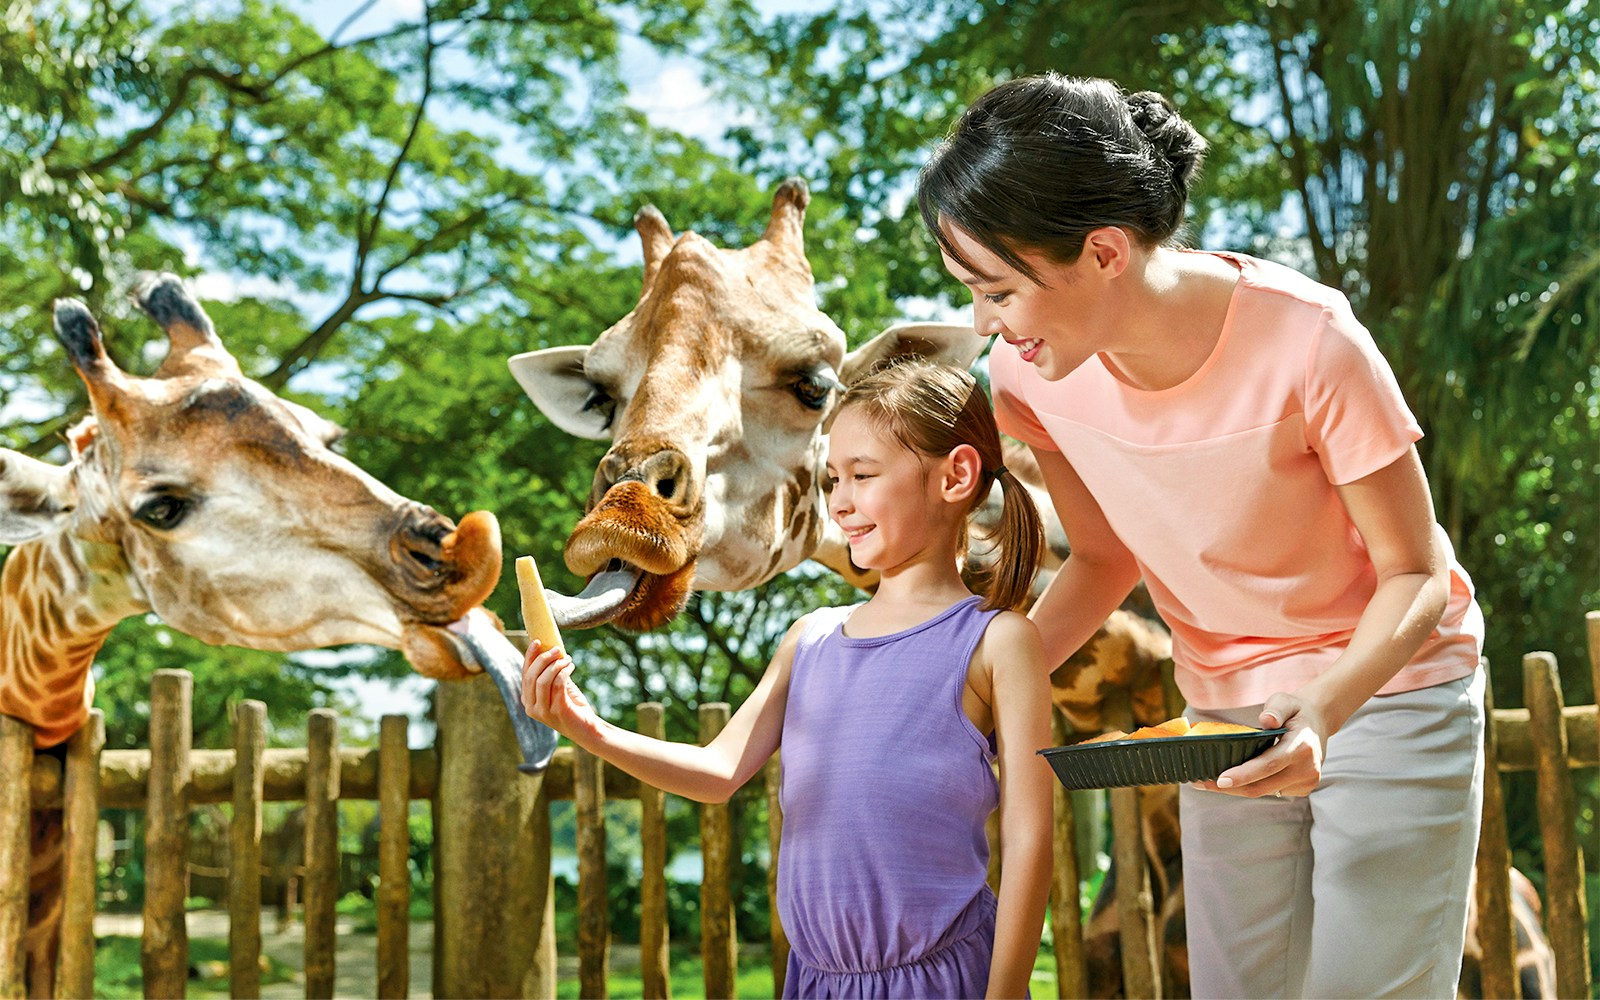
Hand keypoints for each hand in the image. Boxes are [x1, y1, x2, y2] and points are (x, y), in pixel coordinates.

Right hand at [520, 640, 596, 734]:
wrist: (588, 730)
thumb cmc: (574, 707)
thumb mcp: (559, 688)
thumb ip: (552, 674)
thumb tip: (551, 649)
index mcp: (528, 701)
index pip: (525, 675)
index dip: (530, 657)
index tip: (537, 641)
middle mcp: (531, 708)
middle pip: (531, 676)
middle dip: (543, 658)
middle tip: (557, 649)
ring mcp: (542, 712)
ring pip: (542, 680)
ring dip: (555, 664)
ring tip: (567, 658)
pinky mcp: (557, 711)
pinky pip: (557, 685)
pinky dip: (564, 672)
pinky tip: (571, 667)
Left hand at [1192, 692, 1329, 798]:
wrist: (1318, 723)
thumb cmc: (1295, 710)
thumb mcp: (1285, 700)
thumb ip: (1275, 708)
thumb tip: (1266, 720)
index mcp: (1302, 746)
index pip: (1268, 764)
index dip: (1243, 774)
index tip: (1220, 780)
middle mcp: (1307, 768)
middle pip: (1262, 785)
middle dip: (1230, 787)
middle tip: (1200, 783)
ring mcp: (1307, 781)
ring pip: (1265, 791)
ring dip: (1238, 788)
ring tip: (1209, 782)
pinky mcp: (1303, 788)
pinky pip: (1272, 791)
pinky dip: (1253, 785)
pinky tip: (1236, 779)